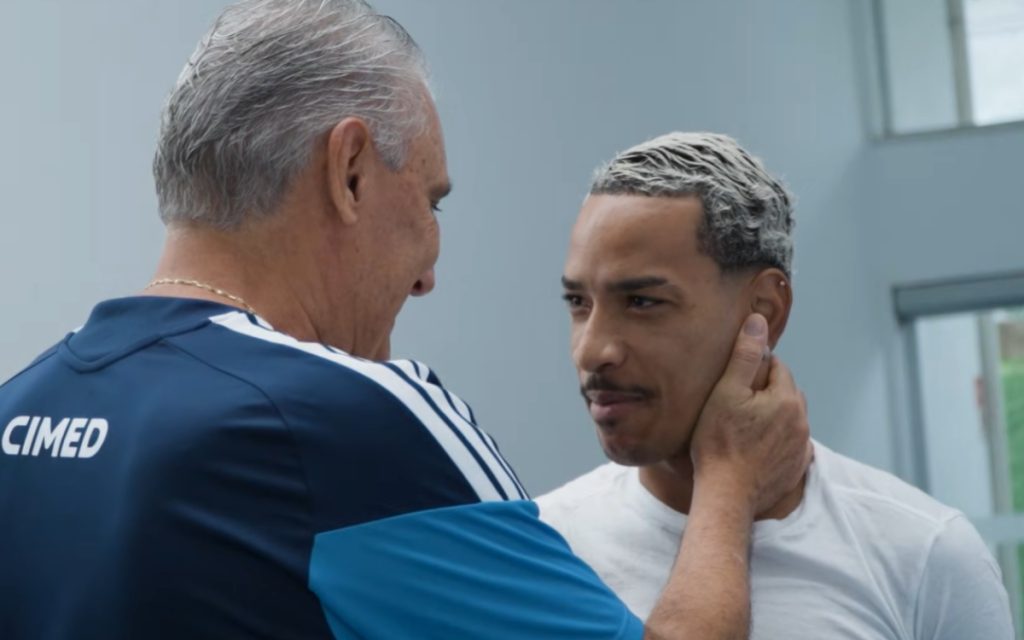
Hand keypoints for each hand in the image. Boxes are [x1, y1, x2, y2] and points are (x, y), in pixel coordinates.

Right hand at [689, 313, 810, 516]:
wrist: (726, 495)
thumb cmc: (719, 442)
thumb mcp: (725, 392)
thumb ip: (745, 355)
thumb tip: (758, 321)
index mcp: (786, 398)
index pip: (776, 366)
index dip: (754, 368)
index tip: (733, 380)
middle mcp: (801, 421)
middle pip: (785, 392)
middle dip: (765, 391)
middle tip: (735, 402)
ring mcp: (801, 447)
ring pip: (788, 418)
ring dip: (771, 416)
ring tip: (743, 425)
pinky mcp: (796, 468)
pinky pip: (790, 443)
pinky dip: (776, 440)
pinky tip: (754, 447)